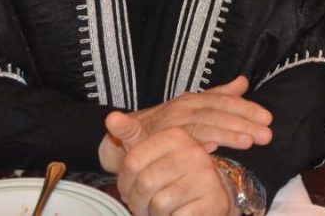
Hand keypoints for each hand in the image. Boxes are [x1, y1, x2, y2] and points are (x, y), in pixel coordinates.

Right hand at [99, 76, 271, 171]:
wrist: (121, 138)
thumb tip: (243, 82)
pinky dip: (194, 144)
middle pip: (217, 113)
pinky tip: (211, 149)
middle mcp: (182, 109)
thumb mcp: (191, 107)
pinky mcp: (154, 141)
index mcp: (193, 100)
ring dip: (226, 133)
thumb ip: (218, 95)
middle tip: (266, 134)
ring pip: (202, 127)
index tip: (268, 118)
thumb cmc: (162, 124)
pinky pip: (177, 142)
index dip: (246, 109)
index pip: (224, 101)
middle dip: (243, 124)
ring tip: (248, 142)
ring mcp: (169, 124)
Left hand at [109, 119, 236, 215]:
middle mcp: (194, 152)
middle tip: (145, 203)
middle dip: (138, 201)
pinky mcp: (213, 201)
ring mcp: (206, 177)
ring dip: (154, 213)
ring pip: (159, 203)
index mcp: (176, 136)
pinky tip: (178, 213)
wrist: (210, 196)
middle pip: (144, 183)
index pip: (132, 161)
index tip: (131, 188)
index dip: (125, 182)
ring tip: (162, 208)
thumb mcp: (151, 152)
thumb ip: (131, 134)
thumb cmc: (173, 174)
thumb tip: (111, 117)